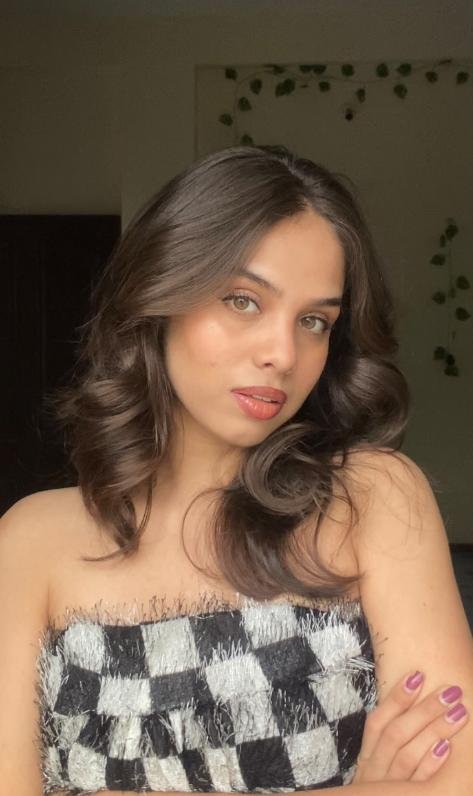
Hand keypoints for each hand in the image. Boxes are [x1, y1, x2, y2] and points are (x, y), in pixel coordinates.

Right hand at [352, 670, 468, 782]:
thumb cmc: (380, 794)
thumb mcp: (378, 769)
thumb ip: (389, 742)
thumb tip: (412, 701)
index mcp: (367, 759)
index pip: (377, 723)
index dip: (396, 698)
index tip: (418, 675)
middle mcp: (373, 774)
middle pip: (397, 735)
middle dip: (424, 710)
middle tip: (451, 692)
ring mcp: (388, 791)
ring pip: (408, 756)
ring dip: (434, 731)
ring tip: (459, 712)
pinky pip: (418, 784)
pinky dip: (431, 765)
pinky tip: (447, 747)